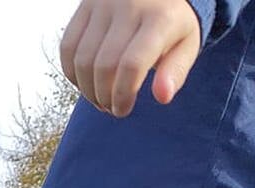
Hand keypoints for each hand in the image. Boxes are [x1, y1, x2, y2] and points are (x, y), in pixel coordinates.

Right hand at [60, 0, 202, 116]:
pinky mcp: (84, 5)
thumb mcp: (186, 44)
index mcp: (160, 18)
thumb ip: (176, 71)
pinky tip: (85, 82)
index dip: (122, 94)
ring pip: (82, 59)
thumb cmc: (172, 22)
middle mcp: (130, 6)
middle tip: (111, 108)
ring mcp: (103, 4)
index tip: (122, 110)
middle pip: (104, 65)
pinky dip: (71, 72)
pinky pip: (67, 46)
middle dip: (104, 96)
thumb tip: (163, 96)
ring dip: (86, 89)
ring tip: (98, 98)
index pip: (132, 64)